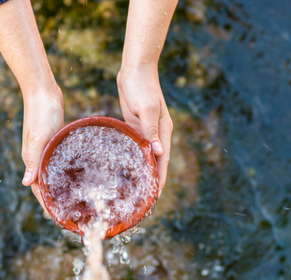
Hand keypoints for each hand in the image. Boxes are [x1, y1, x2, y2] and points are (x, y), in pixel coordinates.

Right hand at [21, 85, 63, 210]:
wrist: (43, 91)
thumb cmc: (40, 113)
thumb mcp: (38, 138)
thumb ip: (33, 161)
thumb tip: (25, 183)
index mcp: (31, 159)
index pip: (37, 189)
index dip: (46, 205)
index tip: (56, 218)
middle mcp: (37, 158)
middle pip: (45, 185)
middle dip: (54, 200)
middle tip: (69, 214)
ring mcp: (45, 150)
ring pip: (52, 174)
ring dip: (60, 188)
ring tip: (74, 200)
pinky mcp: (53, 142)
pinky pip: (59, 163)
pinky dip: (65, 172)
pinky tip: (78, 175)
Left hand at [117, 67, 172, 194]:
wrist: (135, 69)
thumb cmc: (141, 86)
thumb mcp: (146, 108)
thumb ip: (151, 130)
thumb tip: (159, 153)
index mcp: (164, 131)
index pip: (163, 161)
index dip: (160, 179)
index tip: (155, 197)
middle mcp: (157, 134)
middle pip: (156, 162)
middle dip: (152, 180)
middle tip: (144, 200)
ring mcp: (146, 130)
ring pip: (146, 156)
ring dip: (142, 171)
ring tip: (136, 189)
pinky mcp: (135, 126)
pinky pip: (136, 146)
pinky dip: (133, 158)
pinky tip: (126, 168)